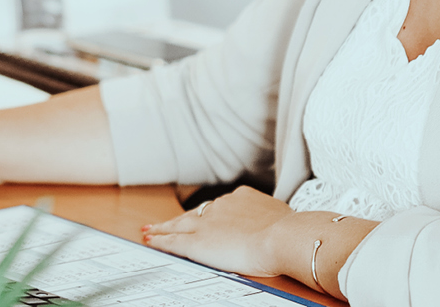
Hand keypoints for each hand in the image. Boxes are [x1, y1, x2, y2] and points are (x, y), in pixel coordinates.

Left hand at [140, 186, 293, 276]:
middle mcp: (220, 206)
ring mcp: (206, 223)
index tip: (203, 218)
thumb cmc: (289, 231)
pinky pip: (173, 241)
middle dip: (179, 219)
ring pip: (178, 224)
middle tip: (162, 222)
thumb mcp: (282, 216)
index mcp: (241, 198)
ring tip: (150, 231)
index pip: (219, 207)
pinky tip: (150, 240)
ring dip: (163, 228)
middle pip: (194, 213)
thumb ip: (271, 217)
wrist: (281, 238)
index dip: (208, 214)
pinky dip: (160, 240)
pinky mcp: (197, 242)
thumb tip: (278, 223)